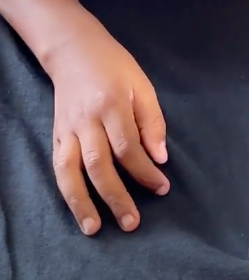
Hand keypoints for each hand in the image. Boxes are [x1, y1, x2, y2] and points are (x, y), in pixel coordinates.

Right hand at [47, 11, 169, 235]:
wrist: (73, 50)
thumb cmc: (114, 66)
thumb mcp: (142, 85)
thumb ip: (152, 122)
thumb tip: (160, 158)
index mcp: (112, 104)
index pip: (128, 147)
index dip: (145, 172)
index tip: (161, 188)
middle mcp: (86, 120)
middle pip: (99, 164)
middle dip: (116, 196)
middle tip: (132, 222)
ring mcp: (67, 129)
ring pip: (70, 171)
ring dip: (81, 202)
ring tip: (94, 228)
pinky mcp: (56, 135)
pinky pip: (59, 167)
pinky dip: (66, 190)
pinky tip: (77, 208)